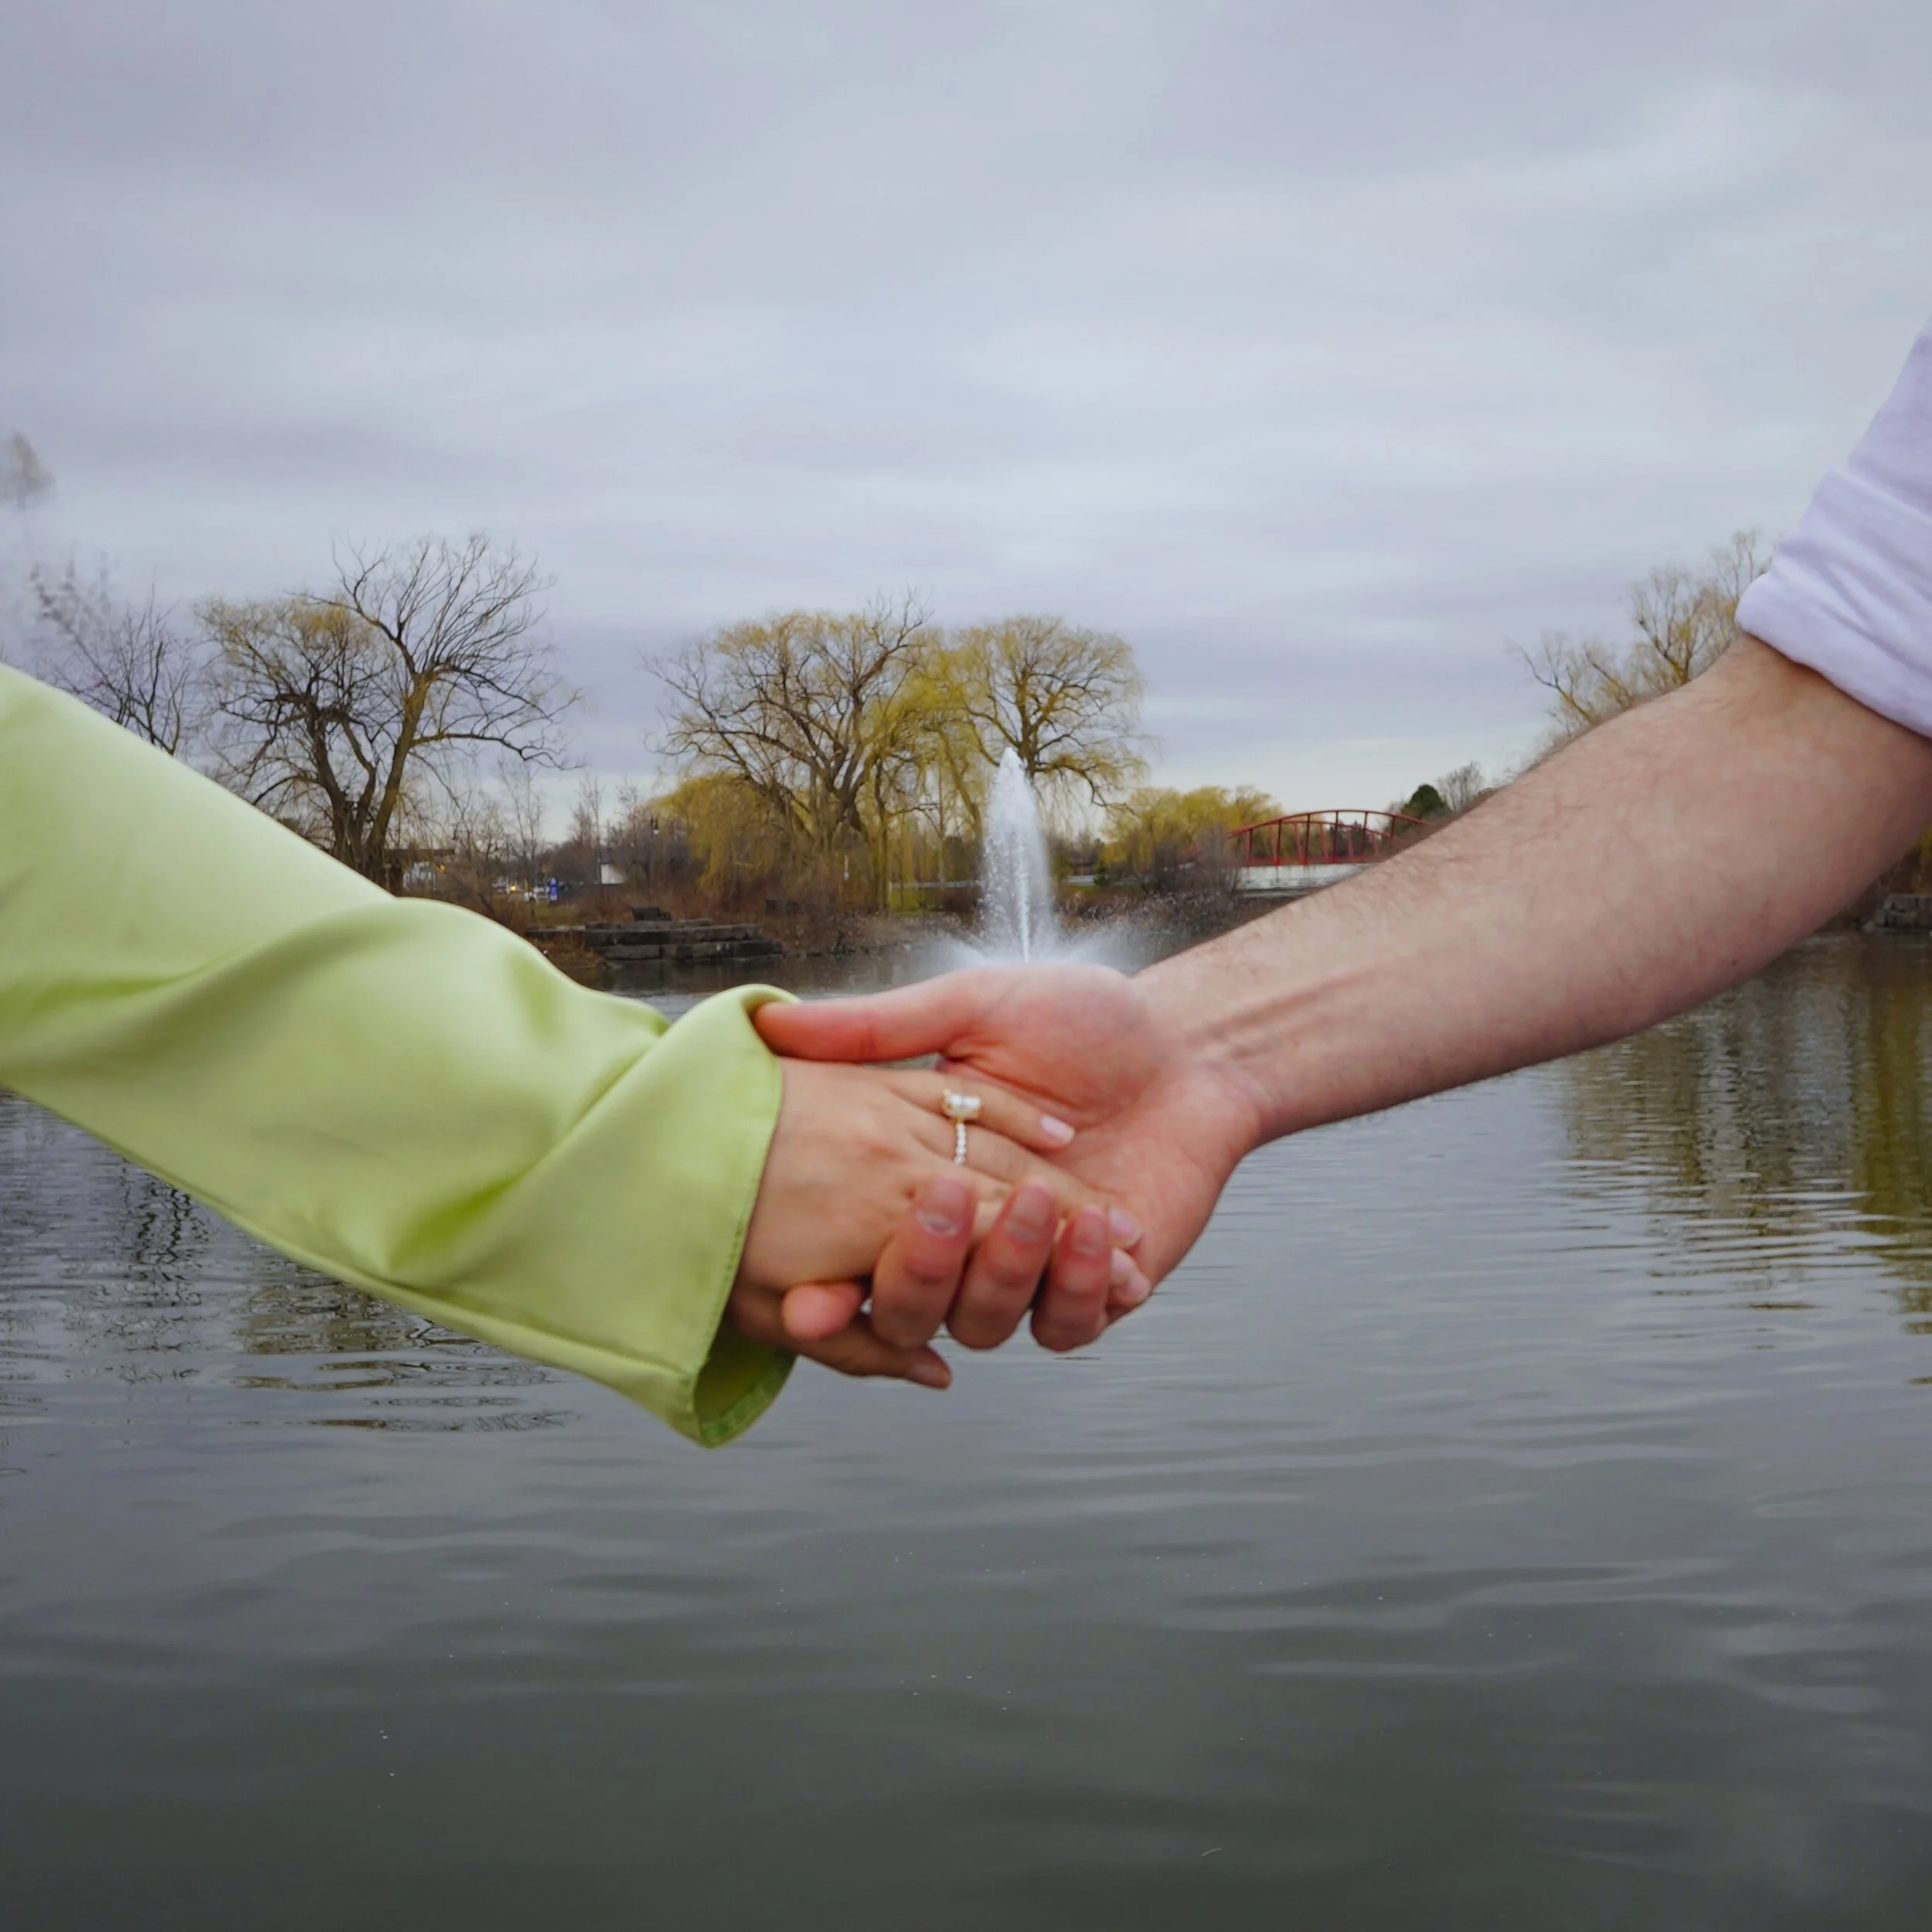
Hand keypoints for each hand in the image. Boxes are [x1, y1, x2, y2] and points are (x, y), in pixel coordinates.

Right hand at [755, 962, 1264, 1347]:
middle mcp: (964, 1239)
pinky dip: (1077, 1287)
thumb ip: (879, 1027)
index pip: (852, 1250)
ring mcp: (1028, 1271)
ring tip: (1034, 1198)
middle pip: (910, 1306)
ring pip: (985, 1323)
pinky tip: (1099, 1227)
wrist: (1188, 1044)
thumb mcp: (972, 1007)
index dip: (824, 1287)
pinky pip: (1068, 1324)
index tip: (803, 1298)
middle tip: (941, 1203)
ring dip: (1003, 1270)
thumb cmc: (1081, 1018)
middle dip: (919, 1270)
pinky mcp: (1095, 1290)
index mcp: (914, 1179)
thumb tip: (771, 1024)